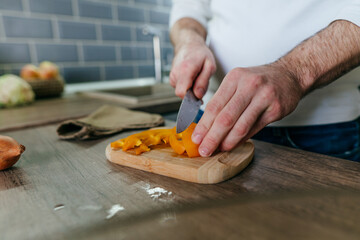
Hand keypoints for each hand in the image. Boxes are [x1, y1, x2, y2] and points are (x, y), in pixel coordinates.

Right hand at [169, 41, 215, 98]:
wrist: (189, 45)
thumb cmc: (200, 54)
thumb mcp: (210, 66)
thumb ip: (203, 82)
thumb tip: (198, 96)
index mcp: (185, 70)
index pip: (182, 93)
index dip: (191, 98)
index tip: (199, 97)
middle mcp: (176, 74)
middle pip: (183, 94)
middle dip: (193, 94)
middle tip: (201, 83)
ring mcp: (172, 77)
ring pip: (182, 92)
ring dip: (191, 89)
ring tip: (197, 77)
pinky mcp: (172, 79)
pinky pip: (181, 89)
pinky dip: (188, 86)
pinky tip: (192, 77)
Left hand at [191, 64, 305, 156]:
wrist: (290, 74)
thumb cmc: (260, 80)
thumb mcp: (239, 82)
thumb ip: (224, 101)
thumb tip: (207, 127)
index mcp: (234, 78)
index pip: (214, 106)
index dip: (203, 125)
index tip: (196, 138)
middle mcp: (249, 85)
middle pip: (225, 117)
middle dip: (212, 137)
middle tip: (204, 149)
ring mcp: (264, 97)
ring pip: (240, 125)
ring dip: (227, 141)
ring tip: (218, 150)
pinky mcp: (276, 109)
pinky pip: (255, 128)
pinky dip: (242, 139)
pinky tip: (234, 144)